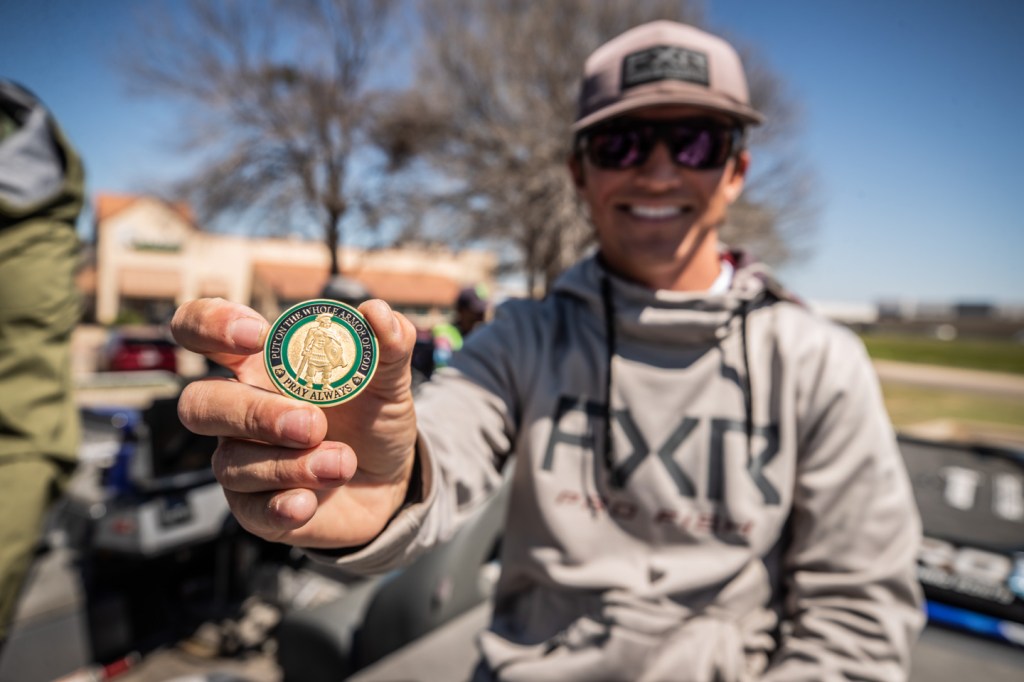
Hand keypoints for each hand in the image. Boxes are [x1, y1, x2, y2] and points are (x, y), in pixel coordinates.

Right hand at [171, 297, 418, 548]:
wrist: (391, 482)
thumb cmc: (372, 419)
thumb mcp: (388, 381)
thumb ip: (388, 345)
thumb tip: (377, 312)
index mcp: (259, 365)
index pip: (200, 330)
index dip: (210, 324)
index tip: (255, 335)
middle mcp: (239, 412)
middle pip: (200, 404)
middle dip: (254, 413)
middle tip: (312, 424)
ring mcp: (242, 461)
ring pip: (233, 463)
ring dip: (292, 465)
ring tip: (343, 463)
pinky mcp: (255, 509)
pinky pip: (250, 510)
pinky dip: (281, 505)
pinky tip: (309, 502)